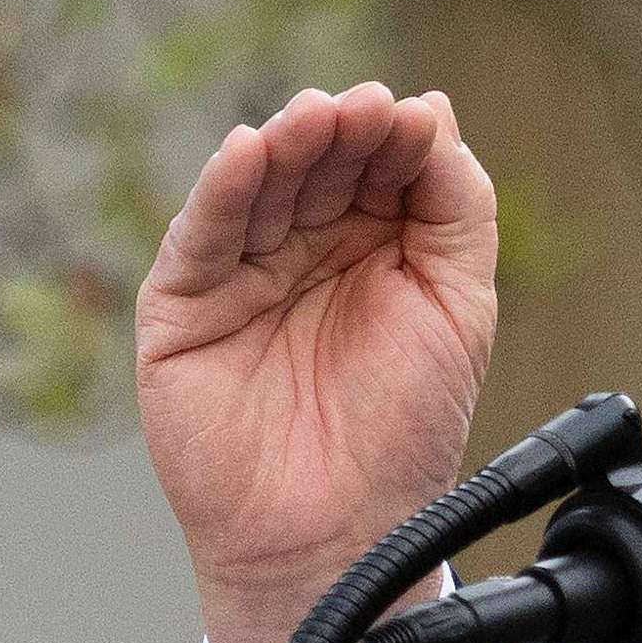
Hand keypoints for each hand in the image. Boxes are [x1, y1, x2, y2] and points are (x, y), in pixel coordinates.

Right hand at [136, 84, 497, 642]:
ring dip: (284, 145)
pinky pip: (199, 237)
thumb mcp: (459, 305)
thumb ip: (456, 208)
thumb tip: (436, 108)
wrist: (337, 534)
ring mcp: (240, 273)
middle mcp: (303, 248)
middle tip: (364, 111)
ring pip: (258, 187)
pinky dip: (220, 190)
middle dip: (342, 132)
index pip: (379, 164)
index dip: (396, 136)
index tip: (416, 119)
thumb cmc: (401, 433)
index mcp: (371, 244)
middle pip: (318, 164)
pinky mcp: (182, 306)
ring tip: (315, 120)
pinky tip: (247, 153)